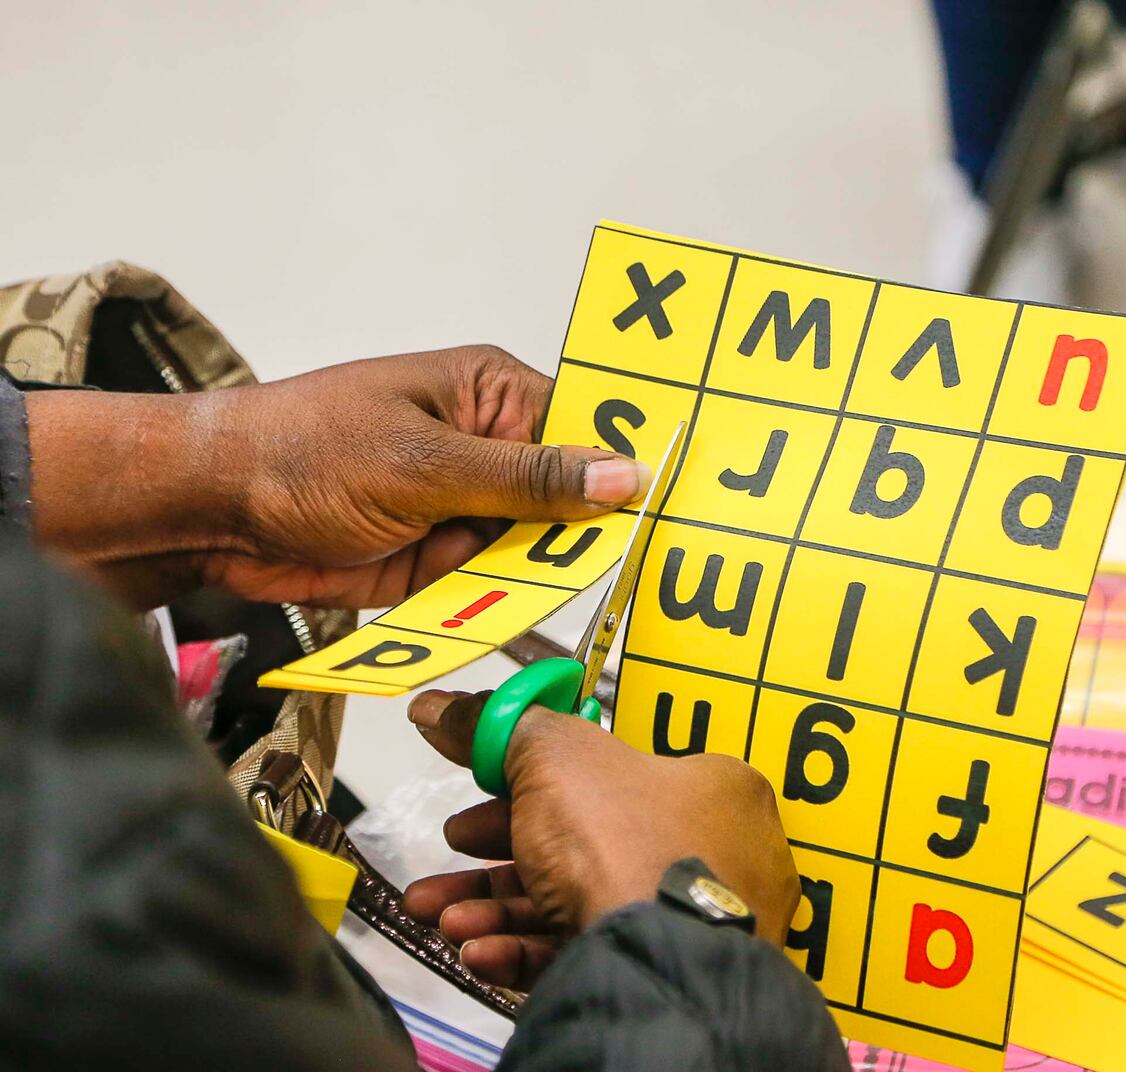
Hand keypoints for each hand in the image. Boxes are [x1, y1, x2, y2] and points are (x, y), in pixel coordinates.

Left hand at [27, 346, 650, 608]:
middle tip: (621, 572)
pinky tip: (494, 619)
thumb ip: (527, 479)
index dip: (622, 471)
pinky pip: (490, 592)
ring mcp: (463, 509)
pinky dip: (492, 611)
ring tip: (543, 603)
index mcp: (490, 396)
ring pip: (535, 556)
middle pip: (569, 503)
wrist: (210, 511)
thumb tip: (618, 474)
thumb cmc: (299, 450)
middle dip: (584, 540)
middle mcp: (486, 451)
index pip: (585, 430)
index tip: (664, 510)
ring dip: (533, 581)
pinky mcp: (438, 562)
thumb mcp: (425, 462)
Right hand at [402, 689, 799, 988]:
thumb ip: (496, 728)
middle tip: (453, 844)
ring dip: (492, 906)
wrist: (650, 964)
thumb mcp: (553, 759)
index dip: (539, 776)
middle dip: (497, 848)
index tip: (484, 784)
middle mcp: (710, 856)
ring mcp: (683, 923)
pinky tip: (474, 949)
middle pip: (584, 841)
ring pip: (572, 904)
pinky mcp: (652, 974)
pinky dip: (519, 949)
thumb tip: (436, 706)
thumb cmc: (619, 841)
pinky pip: (580, 952)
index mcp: (711, 791)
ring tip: (436, 913)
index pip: (618, 773)